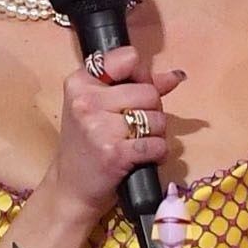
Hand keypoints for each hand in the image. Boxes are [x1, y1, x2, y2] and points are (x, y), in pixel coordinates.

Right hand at [45, 45, 185, 218]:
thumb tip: (176, 75)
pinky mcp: (114, 154)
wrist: (71, 189)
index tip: (133, 94)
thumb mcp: (100, 108)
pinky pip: (157, 144)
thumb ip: (137, 86)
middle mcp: (87, 101)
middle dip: (151, 110)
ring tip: (136, 143)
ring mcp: (99, 128)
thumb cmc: (87, 145)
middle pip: (149, 92)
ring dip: (156, 134)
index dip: (141, 77)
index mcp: (80, 81)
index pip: (129, 58)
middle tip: (134, 127)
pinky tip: (143, 158)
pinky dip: (158, 153)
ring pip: (157, 119)